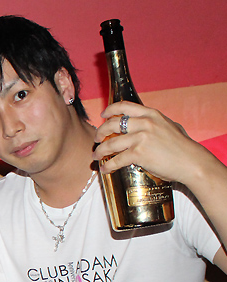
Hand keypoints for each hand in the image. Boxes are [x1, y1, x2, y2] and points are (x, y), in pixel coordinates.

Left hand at [93, 101, 208, 185]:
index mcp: (151, 114)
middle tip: (96, 139)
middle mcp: (144, 123)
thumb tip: (144, 124)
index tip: (103, 115)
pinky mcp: (138, 153)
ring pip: (110, 143)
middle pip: (112, 124)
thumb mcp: (169, 126)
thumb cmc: (182, 147)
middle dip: (100, 132)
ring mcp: (140, 138)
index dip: (110, 110)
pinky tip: (105, 169)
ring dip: (100, 151)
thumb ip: (154, 123)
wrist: (191, 162)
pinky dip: (108, 166)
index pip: (124, 106)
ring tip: (96, 156)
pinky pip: (116, 160)